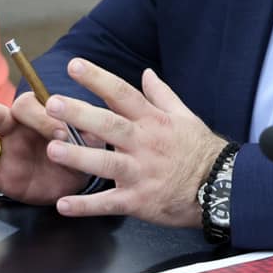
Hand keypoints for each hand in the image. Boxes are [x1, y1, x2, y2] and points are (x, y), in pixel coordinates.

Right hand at [0, 94, 87, 204]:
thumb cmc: (80, 147)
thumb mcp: (86, 134)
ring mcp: (7, 155)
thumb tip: (70, 127)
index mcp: (35, 114)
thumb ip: (79, 128)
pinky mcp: (4, 179)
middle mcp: (15, 130)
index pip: (28, 107)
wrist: (80, 178)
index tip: (60, 133)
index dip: (41, 118)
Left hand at [41, 58, 225, 227]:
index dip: (97, 79)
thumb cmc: (200, 150)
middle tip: (51, 104)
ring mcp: (140, 173)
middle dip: (79, 114)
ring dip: (78, 157)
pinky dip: (85, 206)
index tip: (74, 66)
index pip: (122, 94)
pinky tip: (63, 204)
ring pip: (105, 164)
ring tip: (52, 150)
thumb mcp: (185, 116)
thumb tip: (145, 72)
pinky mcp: (138, 201)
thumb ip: (161, 95)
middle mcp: (144, 144)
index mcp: (153, 121)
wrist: (220, 187)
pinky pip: (108, 204)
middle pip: (109, 126)